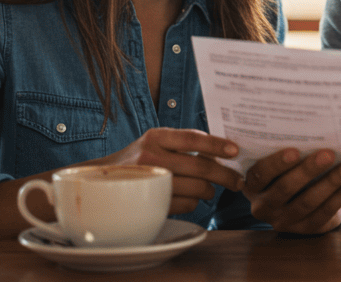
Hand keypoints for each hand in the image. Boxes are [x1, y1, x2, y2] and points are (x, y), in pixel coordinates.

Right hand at [96, 128, 243, 214]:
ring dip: (210, 191)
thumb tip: (223, 152)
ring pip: (196, 188)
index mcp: (156, 137)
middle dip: (225, 175)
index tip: (235, 151)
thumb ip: (182, 144)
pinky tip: (190, 198)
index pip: (192, 138)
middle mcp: (151, 156)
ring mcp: (150, 180)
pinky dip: (194, 202)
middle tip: (238, 181)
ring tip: (210, 189)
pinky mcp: (151, 202)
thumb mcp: (155, 143)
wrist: (102, 181)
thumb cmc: (139, 160)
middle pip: (200, 167)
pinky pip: (186, 204)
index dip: (217, 144)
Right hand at [243, 148, 340, 233]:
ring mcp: (283, 221)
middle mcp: (263, 206)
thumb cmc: (287, 170)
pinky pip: (324, 213)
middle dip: (308, 170)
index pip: (260, 174)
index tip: (295, 151)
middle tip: (329, 154)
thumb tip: (308, 122)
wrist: (300, 200)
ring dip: (330, 182)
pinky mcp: (305, 228)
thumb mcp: (278, 162)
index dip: (276, 164)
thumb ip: (283, 148)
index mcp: (252, 185)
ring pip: (307, 202)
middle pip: (285, 188)